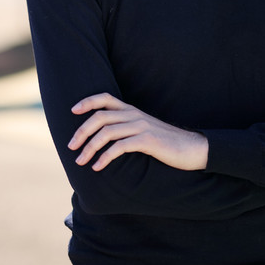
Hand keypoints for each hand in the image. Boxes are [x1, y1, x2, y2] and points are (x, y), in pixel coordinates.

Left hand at [68, 94, 208, 171]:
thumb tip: (103, 139)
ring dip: (90, 147)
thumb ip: (126, 130)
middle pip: (100, 116)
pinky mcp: (148, 140)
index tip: (72, 111)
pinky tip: (98, 167)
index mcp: (132, 111)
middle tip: (71, 146)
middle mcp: (134, 115)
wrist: (193, 149)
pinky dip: (105, 157)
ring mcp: (141, 126)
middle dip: (81, 131)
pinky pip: (119, 147)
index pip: (105, 98)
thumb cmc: (166, 144)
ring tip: (80, 161)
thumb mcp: (144, 131)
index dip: (87, 101)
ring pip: (107, 132)